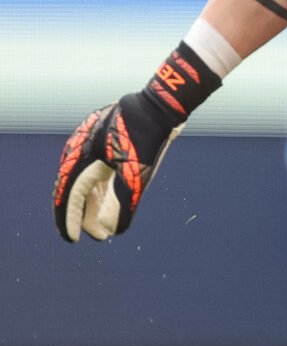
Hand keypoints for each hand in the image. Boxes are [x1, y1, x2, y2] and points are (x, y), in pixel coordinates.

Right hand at [55, 92, 185, 242]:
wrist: (158, 106)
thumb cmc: (146, 137)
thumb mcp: (135, 172)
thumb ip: (121, 200)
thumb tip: (111, 228)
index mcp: (82, 159)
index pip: (70, 196)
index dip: (69, 219)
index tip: (72, 239)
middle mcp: (81, 152)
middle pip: (77, 191)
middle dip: (84, 216)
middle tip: (96, 236)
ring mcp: (91, 146)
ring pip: (87, 181)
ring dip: (93, 204)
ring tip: (103, 225)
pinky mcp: (104, 143)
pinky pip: (96, 171)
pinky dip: (100, 189)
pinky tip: (107, 200)